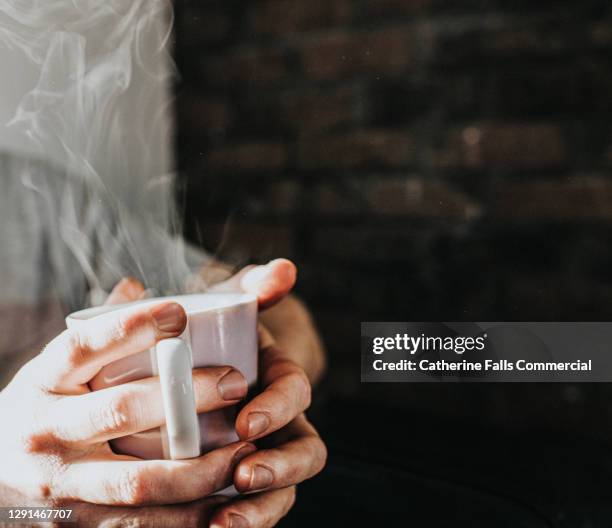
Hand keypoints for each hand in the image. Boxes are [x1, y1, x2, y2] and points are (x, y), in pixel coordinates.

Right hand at [0, 278, 255, 504]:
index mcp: (45, 379)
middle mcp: (46, 430)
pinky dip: (185, 520)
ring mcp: (61, 482)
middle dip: (185, 397)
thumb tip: (136, 285)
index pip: (83, 346)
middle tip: (238, 382)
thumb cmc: (47, 404)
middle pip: (120, 411)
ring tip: (244, 450)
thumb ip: (99, 328)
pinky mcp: (78, 522)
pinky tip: (223, 502)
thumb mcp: (59, 365)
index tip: (179, 313)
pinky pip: (138, 525)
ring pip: (137, 480)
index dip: (131, 327)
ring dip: (198, 469)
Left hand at [204, 260, 327, 527]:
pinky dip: (240, 521)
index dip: (279, 409)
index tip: (247, 423)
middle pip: (304, 451)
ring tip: (224, 523)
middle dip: (281, 467)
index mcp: (279, 378)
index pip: (295, 393)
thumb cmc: (217, 326)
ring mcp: (265, 452)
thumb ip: (256, 284)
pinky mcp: (241, 481)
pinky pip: (254, 508)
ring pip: (283, 489)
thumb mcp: (231, 301)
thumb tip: (285, 270)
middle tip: (243, 477)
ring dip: (262, 508)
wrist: (197, 355)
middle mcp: (280, 419)